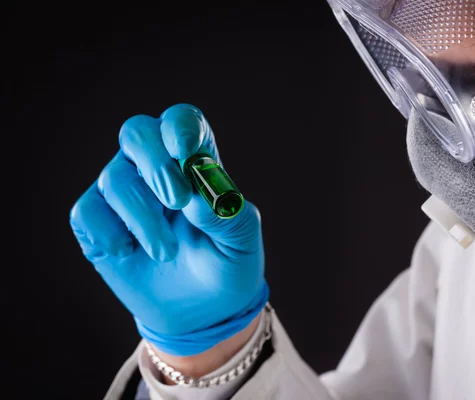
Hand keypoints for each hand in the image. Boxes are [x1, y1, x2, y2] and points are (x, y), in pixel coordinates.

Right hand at [69, 104, 268, 355]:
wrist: (203, 312)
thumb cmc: (227, 266)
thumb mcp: (241, 243)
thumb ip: (227, 215)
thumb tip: (195, 196)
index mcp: (195, 162)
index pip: (181, 122)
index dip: (180, 128)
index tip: (188, 154)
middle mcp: (154, 168)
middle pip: (137, 132)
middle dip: (155, 164)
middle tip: (177, 201)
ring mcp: (123, 194)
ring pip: (115, 180)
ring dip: (144, 220)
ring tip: (167, 252)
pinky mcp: (97, 222)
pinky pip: (88, 212)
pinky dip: (110, 235)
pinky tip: (130, 253)